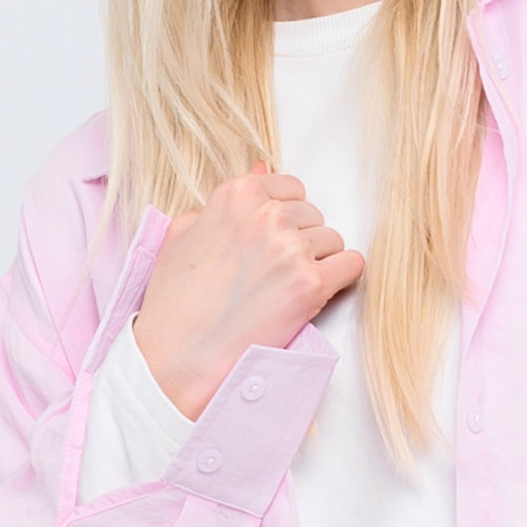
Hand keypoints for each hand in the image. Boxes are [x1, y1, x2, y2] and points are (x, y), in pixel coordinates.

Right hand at [134, 166, 365, 418]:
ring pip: (333, 241)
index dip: (286, 218)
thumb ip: (223, 201)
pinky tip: (318, 293)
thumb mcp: (184, 232)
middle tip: (275, 274)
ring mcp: (291, 248)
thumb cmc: (175, 300)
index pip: (291, 189)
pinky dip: (342, 279)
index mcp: (238, 194)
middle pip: (313, 216)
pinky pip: (351, 266)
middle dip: (301, 241)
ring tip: (287, 289)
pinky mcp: (311, 284)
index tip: (272, 242)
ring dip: (319, 262)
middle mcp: (268, 214)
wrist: (178, 355)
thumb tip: (261, 171)